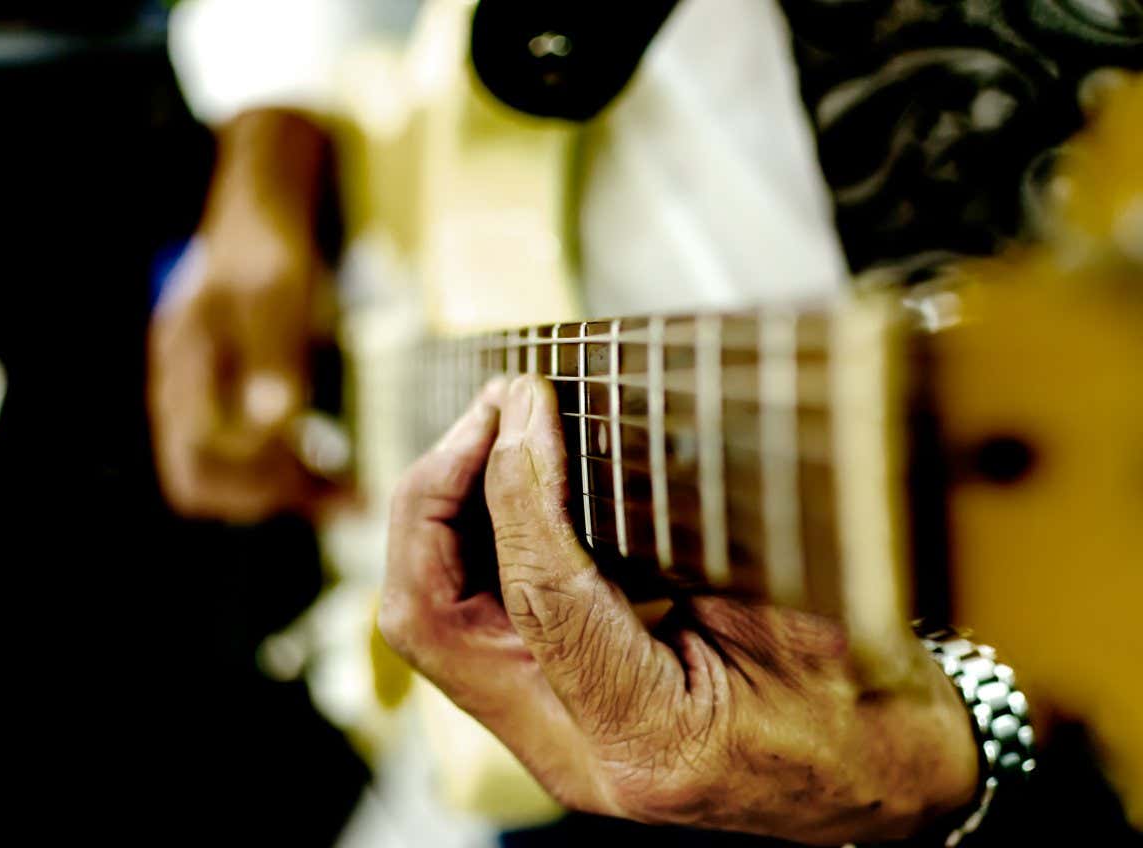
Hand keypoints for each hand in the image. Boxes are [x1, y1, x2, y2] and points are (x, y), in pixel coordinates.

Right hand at [148, 110, 341, 522]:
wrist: (256, 203)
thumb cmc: (269, 239)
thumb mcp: (278, 287)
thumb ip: (273, 353)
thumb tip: (272, 421)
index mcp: (186, 361)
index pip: (204, 459)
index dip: (264, 480)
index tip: (330, 476)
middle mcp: (177, 384)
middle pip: (202, 480)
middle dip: (271, 496)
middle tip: (344, 497)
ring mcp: (190, 390)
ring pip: (219, 473)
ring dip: (279, 489)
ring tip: (347, 492)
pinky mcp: (214, 391)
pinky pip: (233, 451)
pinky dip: (280, 468)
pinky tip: (330, 464)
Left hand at [380, 375, 979, 844]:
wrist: (886, 780)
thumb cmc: (872, 709)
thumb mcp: (813, 609)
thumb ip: (703, 534)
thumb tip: (608, 430)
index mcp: (655, 739)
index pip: (546, 599)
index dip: (525, 487)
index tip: (527, 405)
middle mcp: (579, 753)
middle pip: (433, 621)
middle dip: (436, 501)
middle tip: (486, 414)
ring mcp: (555, 736)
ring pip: (433, 619)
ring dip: (439, 516)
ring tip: (484, 430)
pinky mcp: (553, 706)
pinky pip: (468, 618)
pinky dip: (466, 541)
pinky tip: (498, 479)